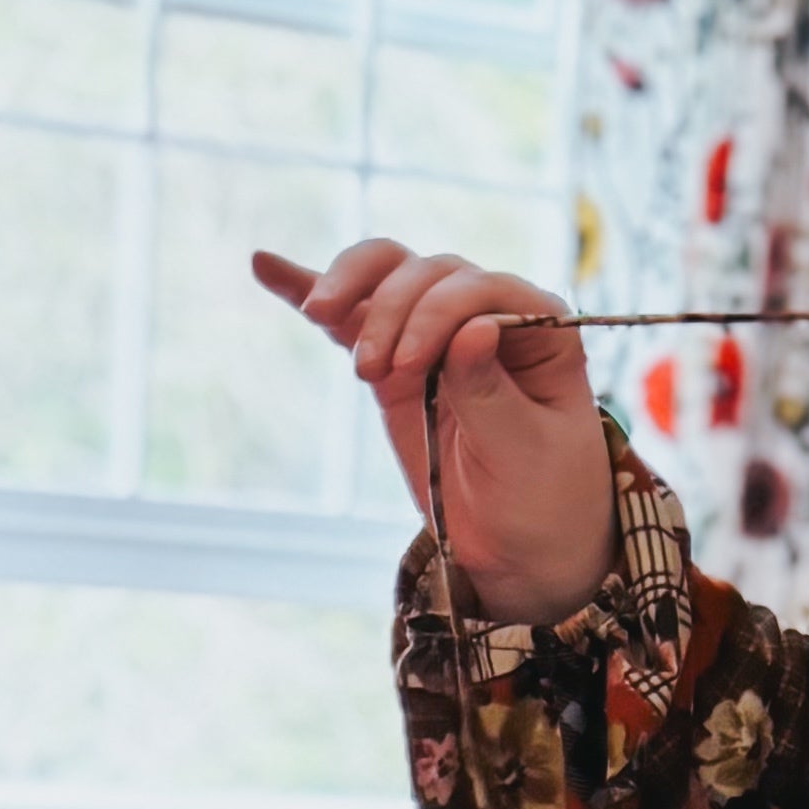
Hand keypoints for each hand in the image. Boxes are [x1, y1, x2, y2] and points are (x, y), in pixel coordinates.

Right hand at [255, 240, 616, 628]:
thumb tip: (473, 328)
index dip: (438, 312)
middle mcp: (487, 314)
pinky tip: (266, 266)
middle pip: (426, 274)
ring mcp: (436, 331)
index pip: (479, 288)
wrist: (520, 543)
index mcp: (539, 326)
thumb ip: (492, 392)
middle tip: (370, 373)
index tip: (410, 365)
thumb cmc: (542, 496)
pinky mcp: (394, 362)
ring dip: (349, 287)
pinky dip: (309, 288)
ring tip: (320, 314)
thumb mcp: (525, 452)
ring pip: (387, 276)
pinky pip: (350, 318)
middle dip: (391, 311)